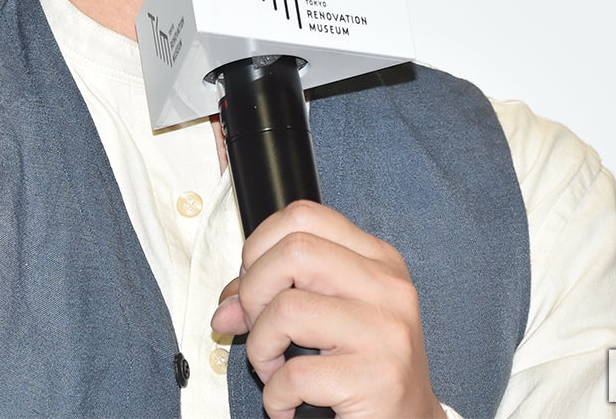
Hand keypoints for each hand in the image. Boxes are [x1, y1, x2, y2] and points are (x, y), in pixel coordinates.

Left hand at [209, 200, 445, 418]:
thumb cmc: (364, 371)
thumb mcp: (327, 320)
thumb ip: (278, 298)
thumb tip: (227, 307)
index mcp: (378, 261)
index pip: (304, 216)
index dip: (260, 247)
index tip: (255, 285)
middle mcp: (388, 288)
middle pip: (293, 251)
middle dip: (255, 292)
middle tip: (260, 329)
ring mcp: (386, 332)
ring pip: (287, 310)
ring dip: (261, 349)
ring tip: (274, 371)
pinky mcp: (377, 379)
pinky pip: (294, 374)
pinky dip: (275, 396)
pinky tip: (290, 404)